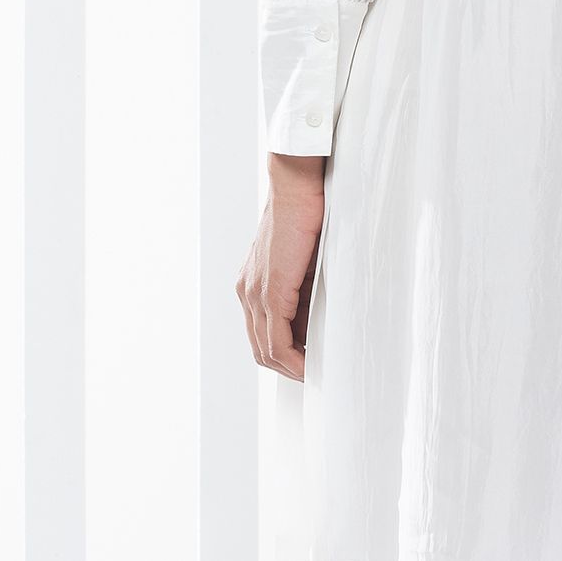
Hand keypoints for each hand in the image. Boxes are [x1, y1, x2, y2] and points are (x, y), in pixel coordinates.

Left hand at [234, 153, 326, 379]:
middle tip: (313, 372)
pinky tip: (310, 364)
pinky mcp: (270, 292)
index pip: (261, 333)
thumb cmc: (305, 216)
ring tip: (314, 372)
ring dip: (290, 367)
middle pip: (260, 348)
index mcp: (252, 283)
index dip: (283, 354)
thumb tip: (313, 321)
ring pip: (266, 349)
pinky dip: (293, 358)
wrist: (297, 188)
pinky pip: (276, 340)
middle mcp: (246, 291)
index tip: (308, 360)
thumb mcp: (303, 263)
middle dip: (286, 367)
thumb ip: (302, 291)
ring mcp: (255, 292)